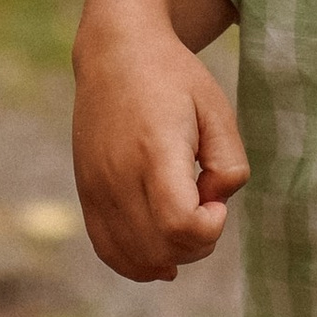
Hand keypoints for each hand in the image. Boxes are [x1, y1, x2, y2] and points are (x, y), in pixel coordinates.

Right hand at [71, 0, 248, 282]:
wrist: (115, 54)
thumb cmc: (174, 79)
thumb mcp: (216, 107)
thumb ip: (230, 160)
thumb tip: (216, 202)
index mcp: (154, 149)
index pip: (179, 223)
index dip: (209, 227)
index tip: (216, 199)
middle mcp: (118, 174)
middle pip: (159, 248)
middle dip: (196, 243)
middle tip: (204, 202)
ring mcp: (96, 188)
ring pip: (134, 258)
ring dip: (171, 255)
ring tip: (185, 219)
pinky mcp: (87, 194)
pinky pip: (108, 250)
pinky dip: (138, 262)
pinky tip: (162, 253)